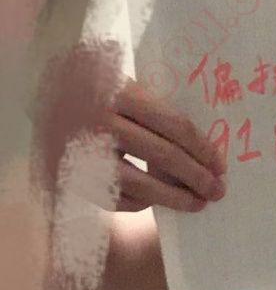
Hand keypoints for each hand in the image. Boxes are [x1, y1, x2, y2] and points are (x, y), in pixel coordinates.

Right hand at [83, 79, 227, 212]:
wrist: (41, 95)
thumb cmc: (96, 90)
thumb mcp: (123, 85)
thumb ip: (157, 110)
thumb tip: (207, 152)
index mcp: (118, 91)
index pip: (174, 125)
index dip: (203, 149)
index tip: (220, 165)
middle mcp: (99, 121)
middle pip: (164, 156)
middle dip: (197, 178)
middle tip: (217, 191)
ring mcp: (82, 152)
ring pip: (141, 185)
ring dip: (175, 199)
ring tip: (196, 204)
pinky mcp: (71, 177)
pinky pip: (114, 199)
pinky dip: (139, 203)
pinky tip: (155, 200)